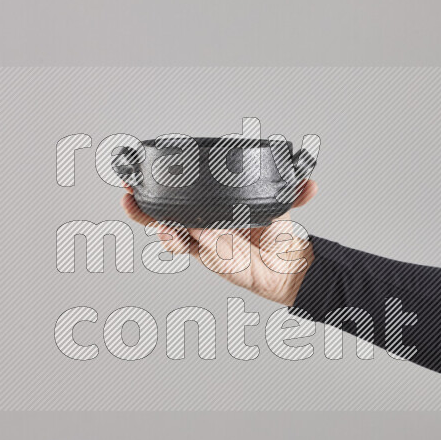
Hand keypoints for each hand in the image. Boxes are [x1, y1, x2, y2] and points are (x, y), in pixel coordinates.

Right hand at [121, 181, 318, 305]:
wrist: (286, 267)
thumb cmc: (279, 236)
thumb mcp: (283, 209)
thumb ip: (293, 195)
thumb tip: (312, 184)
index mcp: (218, 207)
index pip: (187, 193)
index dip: (165, 184)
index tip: (147, 172)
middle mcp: (205, 221)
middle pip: (164, 211)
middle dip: (143, 202)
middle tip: (128, 190)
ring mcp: (202, 238)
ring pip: (167, 229)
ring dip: (150, 219)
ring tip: (138, 208)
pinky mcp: (205, 254)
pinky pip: (183, 247)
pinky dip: (174, 239)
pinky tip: (170, 231)